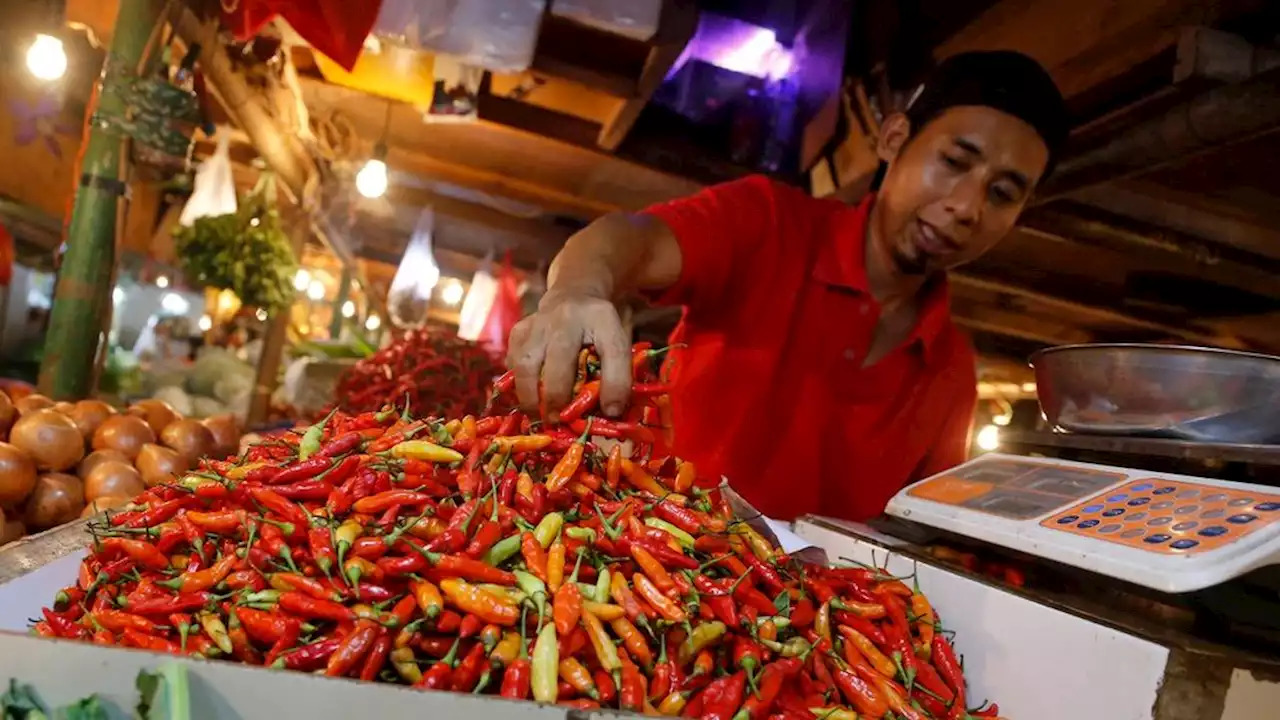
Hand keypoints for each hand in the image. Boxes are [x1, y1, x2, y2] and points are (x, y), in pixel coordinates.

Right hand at [506, 290, 631, 419]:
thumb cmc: (597, 330)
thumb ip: (619, 375)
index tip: (610, 411)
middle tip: (558, 421)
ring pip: (526, 366)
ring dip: (531, 397)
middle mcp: (566, 317)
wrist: (573, 296)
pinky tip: (530, 394)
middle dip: (556, 398)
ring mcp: (537, 323)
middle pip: (557, 363)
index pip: (612, 352)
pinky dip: (519, 385)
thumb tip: (611, 413)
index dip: (613, 385)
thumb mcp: (618, 344)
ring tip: (540, 415)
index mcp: (600, 318)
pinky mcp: (518, 331)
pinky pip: (513, 365)